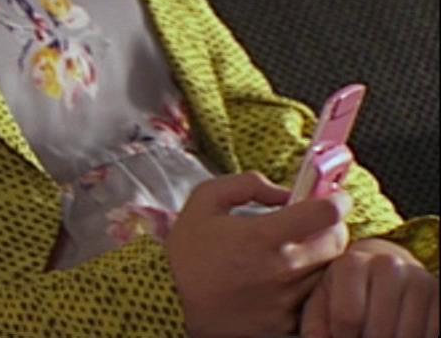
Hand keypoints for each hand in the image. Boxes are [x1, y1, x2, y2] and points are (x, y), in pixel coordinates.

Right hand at [166, 171, 350, 337]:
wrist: (172, 303)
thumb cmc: (187, 252)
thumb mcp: (204, 201)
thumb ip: (247, 185)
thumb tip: (285, 192)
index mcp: (262, 236)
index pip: (325, 215)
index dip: (336, 201)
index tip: (334, 198)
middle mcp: (282, 269)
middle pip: (337, 243)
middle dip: (333, 228)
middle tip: (317, 224)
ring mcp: (287, 300)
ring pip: (329, 272)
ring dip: (322, 257)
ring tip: (299, 252)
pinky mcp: (287, 323)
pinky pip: (315, 299)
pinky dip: (310, 286)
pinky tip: (290, 280)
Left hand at [299, 237, 439, 337]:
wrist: (382, 275)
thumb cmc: (344, 295)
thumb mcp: (322, 305)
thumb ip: (315, 325)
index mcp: (352, 264)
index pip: (348, 318)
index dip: (342, 337)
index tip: (341, 335)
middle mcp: (388, 265)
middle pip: (379, 331)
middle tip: (362, 336)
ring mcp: (418, 278)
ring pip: (408, 336)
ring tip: (377, 335)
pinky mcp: (439, 293)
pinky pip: (432, 331)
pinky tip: (399, 333)